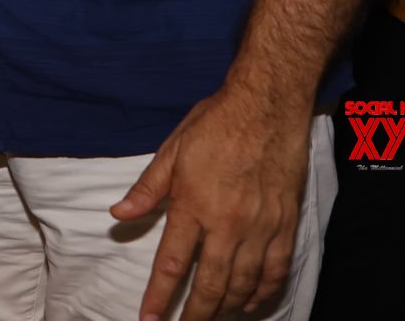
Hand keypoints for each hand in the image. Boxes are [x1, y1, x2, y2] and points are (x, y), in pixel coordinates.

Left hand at [110, 85, 309, 320]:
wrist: (268, 105)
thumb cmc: (216, 123)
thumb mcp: (173, 151)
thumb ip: (148, 189)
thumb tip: (118, 215)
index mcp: (193, 205)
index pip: (172, 263)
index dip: (160, 296)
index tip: (150, 319)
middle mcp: (227, 223)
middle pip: (210, 284)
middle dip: (195, 314)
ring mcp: (260, 227)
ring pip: (244, 283)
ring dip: (227, 308)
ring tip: (213, 318)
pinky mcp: (286, 224)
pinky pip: (276, 270)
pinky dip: (265, 293)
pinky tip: (252, 305)